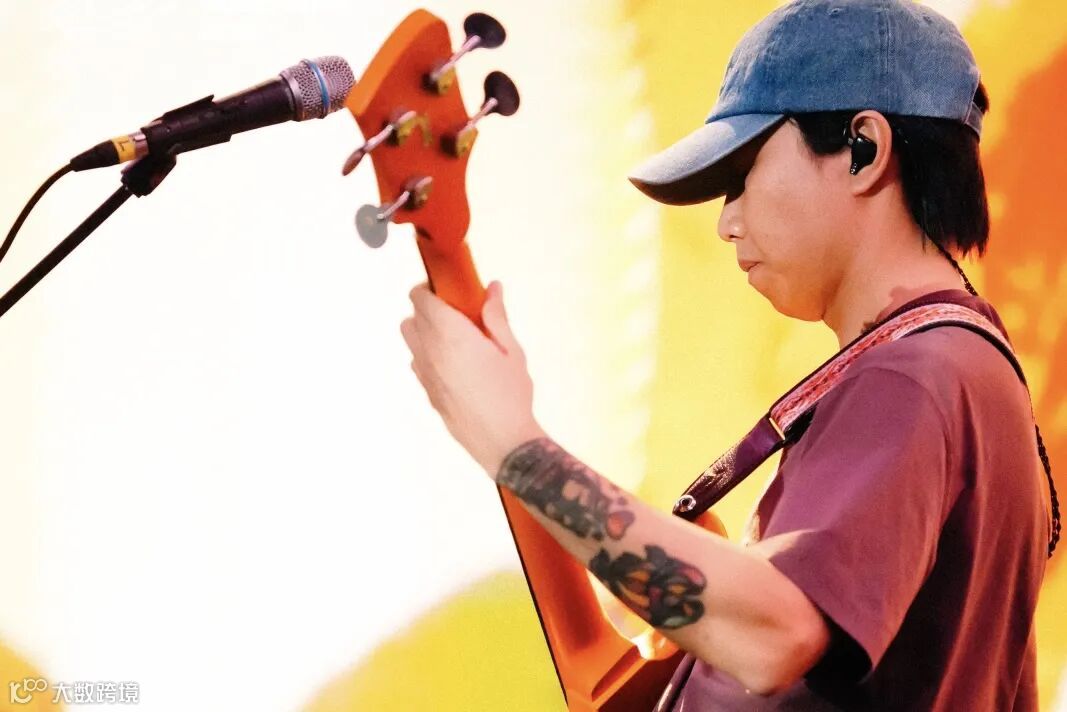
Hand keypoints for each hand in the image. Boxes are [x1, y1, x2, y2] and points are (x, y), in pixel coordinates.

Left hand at [401, 281, 546, 475]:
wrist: (502, 441)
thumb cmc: (510, 395)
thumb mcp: (511, 350)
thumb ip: (496, 316)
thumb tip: (492, 288)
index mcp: (451, 334)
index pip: (419, 297)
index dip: (430, 288)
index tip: (449, 290)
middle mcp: (430, 351)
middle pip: (411, 316)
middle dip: (429, 309)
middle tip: (456, 313)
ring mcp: (424, 374)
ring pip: (411, 340)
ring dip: (425, 332)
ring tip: (456, 339)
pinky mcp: (427, 392)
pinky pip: (418, 363)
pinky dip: (428, 355)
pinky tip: (456, 364)